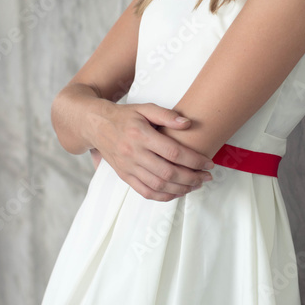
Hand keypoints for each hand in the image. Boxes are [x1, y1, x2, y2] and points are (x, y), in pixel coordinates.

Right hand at [92, 102, 214, 201]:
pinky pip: (145, 192)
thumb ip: (167, 115)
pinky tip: (177, 192)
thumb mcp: (145, 108)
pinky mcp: (125, 176)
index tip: (208, 163)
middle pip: (168, 172)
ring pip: (158, 185)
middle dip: (192, 178)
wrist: (96, 125)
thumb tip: (188, 123)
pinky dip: (164, 196)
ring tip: (196, 185)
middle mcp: (134, 153)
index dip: (194, 160)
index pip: (173, 152)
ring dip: (181, 188)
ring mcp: (128, 167)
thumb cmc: (124, 115)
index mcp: (141, 135)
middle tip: (207, 177)